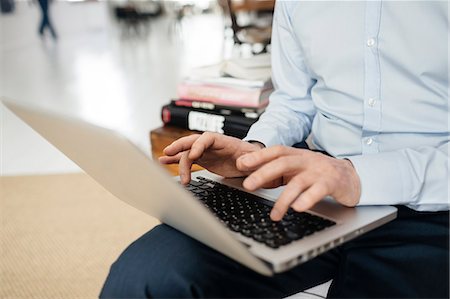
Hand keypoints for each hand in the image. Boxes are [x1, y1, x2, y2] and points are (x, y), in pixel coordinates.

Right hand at [159, 132, 263, 184]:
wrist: (252, 161)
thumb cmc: (254, 157)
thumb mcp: (255, 158)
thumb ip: (250, 160)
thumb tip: (241, 163)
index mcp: (224, 141)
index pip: (207, 138)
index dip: (199, 145)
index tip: (194, 155)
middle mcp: (211, 144)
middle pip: (192, 141)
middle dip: (180, 146)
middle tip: (169, 153)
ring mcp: (205, 152)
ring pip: (186, 152)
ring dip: (174, 156)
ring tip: (162, 160)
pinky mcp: (202, 160)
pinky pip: (186, 159)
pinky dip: (175, 160)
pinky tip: (164, 162)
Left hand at [236, 146, 360, 220]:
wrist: (353, 177)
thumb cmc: (321, 174)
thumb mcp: (299, 169)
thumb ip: (279, 171)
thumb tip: (252, 177)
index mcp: (298, 155)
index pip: (276, 151)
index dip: (258, 156)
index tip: (240, 164)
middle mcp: (308, 160)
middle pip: (283, 163)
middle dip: (264, 173)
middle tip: (248, 185)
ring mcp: (320, 171)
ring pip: (298, 182)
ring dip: (283, 199)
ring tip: (274, 214)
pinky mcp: (333, 183)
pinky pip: (318, 191)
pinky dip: (307, 199)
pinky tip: (298, 208)